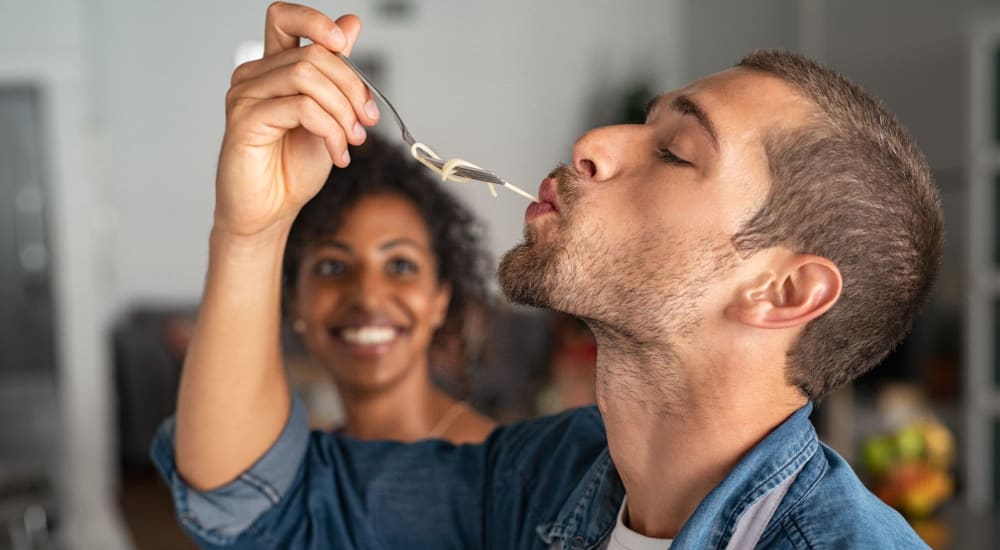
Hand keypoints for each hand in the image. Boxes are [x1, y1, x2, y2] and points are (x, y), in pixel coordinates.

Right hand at [214, 2, 379, 238]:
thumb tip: (351, 23)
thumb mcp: (329, 114)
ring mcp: (245, 96)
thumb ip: (337, 72)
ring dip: (343, 111)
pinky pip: (301, 108)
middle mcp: (254, 76)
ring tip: (352, 141)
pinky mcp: (244, 121)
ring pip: (307, 76)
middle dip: (351, 87)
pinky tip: (337, 154)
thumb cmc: (292, 167)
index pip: (284, 17)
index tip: (343, 43)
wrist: (270, 211)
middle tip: (367, 121)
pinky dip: (330, 130)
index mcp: (272, 69)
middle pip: (312, 53)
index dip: (315, 20)